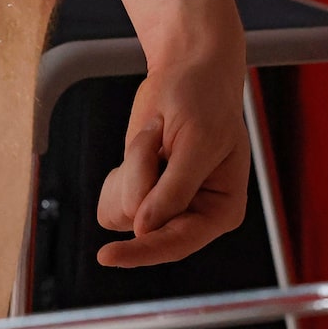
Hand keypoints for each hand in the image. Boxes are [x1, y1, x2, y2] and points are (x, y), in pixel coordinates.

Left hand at [96, 27, 251, 266]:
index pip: (178, 242)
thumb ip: (174, 190)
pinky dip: (121, 170)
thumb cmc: (204, 100)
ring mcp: (165, 206)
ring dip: (131, 167)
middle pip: (142, 226)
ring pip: (123, 213)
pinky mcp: (142, 194)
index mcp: (221, 210)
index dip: (143, 250)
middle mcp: (194, 215)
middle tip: (156, 135)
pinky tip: (146, 145)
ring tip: (157, 136)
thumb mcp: (197, 142)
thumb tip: (144, 228)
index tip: (106, 256)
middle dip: (140, 179)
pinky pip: (110, 202)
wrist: (188, 72)